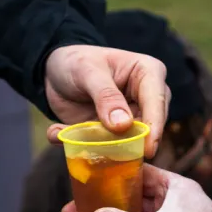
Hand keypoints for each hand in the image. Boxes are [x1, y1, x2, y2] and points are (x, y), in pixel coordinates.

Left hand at [44, 45, 169, 157]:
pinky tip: (57, 133)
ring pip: (128, 142)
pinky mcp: (114, 135)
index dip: (154, 127)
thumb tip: (124, 125)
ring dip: (101, 146)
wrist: (55, 72)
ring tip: (72, 136)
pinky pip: (105, 148)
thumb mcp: (87, 72)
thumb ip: (105, 96)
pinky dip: (82, 145)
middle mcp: (146, 99)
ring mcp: (131, 119)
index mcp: (149, 74)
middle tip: (104, 149)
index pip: (157, 102)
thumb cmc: (76, 61)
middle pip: (148, 128)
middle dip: (128, 142)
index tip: (148, 149)